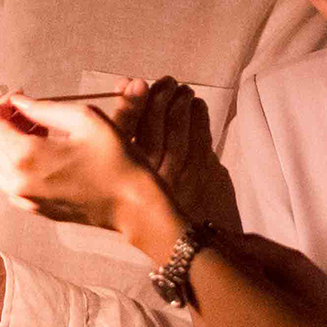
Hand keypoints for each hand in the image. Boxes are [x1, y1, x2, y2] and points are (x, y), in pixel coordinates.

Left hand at [0, 97, 159, 231]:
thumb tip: (19, 102)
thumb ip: (44, 108)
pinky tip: (46, 159)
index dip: (3, 106)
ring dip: (11, 147)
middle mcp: (19, 181)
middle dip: (8, 124)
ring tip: (41, 138)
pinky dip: (19, 168)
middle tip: (35, 115)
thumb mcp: (84, 119)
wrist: (133, 204)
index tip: (20, 98)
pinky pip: (12, 185)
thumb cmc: (115, 160)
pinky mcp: (36, 210)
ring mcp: (26, 199)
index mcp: (27, 156)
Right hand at [111, 78, 237, 228]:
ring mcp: (180, 171)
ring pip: (177, 124)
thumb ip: (127, 142)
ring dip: (179, 100)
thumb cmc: (156, 209)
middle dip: (158, 94)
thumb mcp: (134, 179)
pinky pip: (200, 133)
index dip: (128, 101)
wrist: (191, 244)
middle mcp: (151, 173)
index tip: (130, 83)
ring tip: (179, 88)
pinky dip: (198, 114)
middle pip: (152, 121)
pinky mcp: (205, 171)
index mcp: (128, 176)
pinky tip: (195, 105)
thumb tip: (128, 92)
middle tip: (163, 82)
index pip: (122, 129)